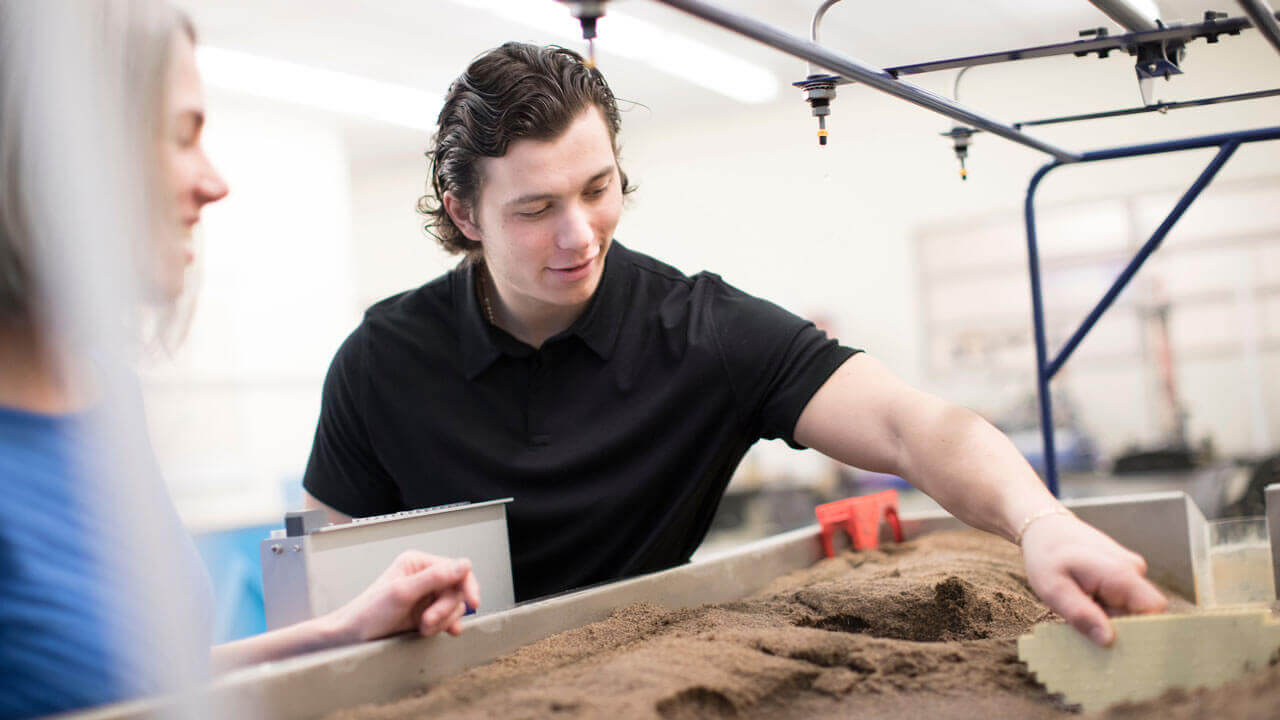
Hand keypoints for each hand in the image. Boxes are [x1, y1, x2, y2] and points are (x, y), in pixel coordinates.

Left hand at [326, 551, 481, 643]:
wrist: (352, 638)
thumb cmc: (368, 613)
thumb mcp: (403, 593)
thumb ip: (435, 577)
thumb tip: (464, 564)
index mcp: (418, 563)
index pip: (456, 569)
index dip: (467, 585)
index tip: (473, 602)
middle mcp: (424, 577)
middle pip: (456, 590)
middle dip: (444, 610)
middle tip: (428, 622)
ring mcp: (425, 596)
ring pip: (454, 606)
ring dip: (442, 621)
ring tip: (422, 628)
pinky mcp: (425, 613)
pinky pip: (448, 617)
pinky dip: (447, 625)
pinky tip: (446, 631)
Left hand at [1019, 513, 1166, 646]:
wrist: (1044, 527)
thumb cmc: (1046, 556)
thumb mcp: (1054, 589)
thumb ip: (1081, 614)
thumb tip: (1108, 640)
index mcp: (1121, 573)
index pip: (1155, 610)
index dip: (1143, 631)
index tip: (1117, 646)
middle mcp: (1133, 570)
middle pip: (1143, 613)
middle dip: (1120, 627)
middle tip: (1087, 629)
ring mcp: (1130, 570)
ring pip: (1131, 608)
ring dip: (1109, 617)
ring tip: (1081, 608)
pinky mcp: (1124, 573)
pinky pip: (1124, 599)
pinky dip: (1107, 608)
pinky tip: (1086, 602)